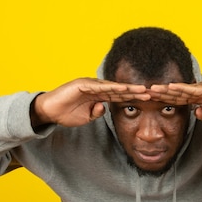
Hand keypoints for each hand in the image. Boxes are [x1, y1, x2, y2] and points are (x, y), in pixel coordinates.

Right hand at [32, 78, 149, 127]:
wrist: (49, 111)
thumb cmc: (66, 114)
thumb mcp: (86, 117)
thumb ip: (96, 112)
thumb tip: (104, 108)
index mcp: (99, 95)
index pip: (120, 96)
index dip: (134, 97)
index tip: (149, 100)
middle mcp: (96, 87)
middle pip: (120, 90)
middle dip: (136, 91)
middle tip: (153, 93)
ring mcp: (89, 84)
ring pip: (112, 87)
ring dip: (127, 88)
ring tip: (142, 90)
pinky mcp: (81, 84)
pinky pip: (99, 86)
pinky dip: (111, 87)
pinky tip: (122, 88)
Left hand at [148, 82, 201, 131]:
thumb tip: (196, 112)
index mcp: (198, 100)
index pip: (177, 100)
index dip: (163, 100)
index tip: (149, 102)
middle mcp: (200, 92)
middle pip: (176, 93)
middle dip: (160, 93)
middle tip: (144, 92)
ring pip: (182, 89)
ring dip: (167, 89)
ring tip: (153, 88)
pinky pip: (194, 90)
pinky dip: (182, 88)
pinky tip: (171, 87)